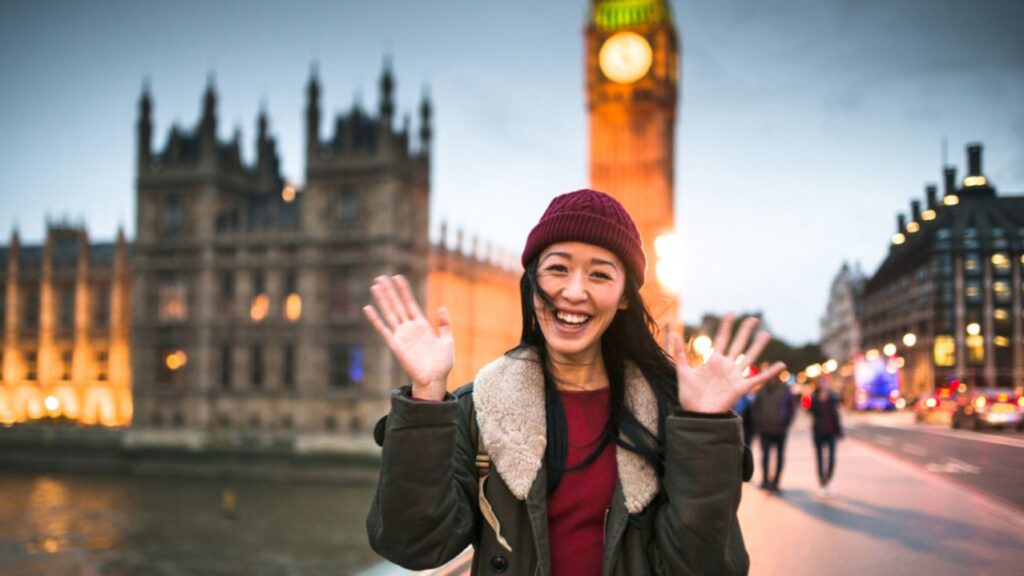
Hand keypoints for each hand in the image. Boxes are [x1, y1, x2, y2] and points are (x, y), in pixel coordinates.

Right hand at [363, 275, 452, 400]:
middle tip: (380, 277)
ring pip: (389, 313)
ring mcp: (401, 336)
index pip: (410, 303)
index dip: (403, 290)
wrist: (435, 380)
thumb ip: (444, 324)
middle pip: (397, 305)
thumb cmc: (442, 363)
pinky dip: (375, 319)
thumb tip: (441, 307)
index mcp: (421, 326)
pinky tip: (368, 308)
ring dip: (382, 299)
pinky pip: (383, 330)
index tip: (397, 277)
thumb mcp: (447, 340)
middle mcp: (409, 328)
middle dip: (389, 291)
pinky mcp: (395, 346)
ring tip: (375, 286)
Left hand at [668, 314, 785, 413]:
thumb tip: (674, 332)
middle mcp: (727, 366)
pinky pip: (758, 379)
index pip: (722, 338)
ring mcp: (735, 376)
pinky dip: (770, 373)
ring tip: (766, 334)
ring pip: (749, 357)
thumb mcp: (682, 370)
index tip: (730, 312)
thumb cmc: (689, 395)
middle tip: (753, 318)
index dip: (726, 326)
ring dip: (758, 346)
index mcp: (714, 360)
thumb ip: (680, 352)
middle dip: (745, 331)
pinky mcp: (740, 388)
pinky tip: (781, 365)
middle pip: (738, 344)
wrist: (695, 413)